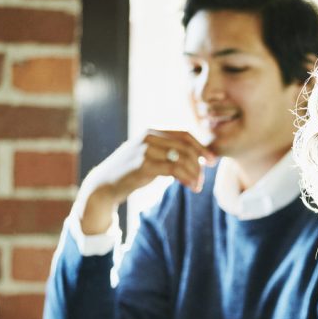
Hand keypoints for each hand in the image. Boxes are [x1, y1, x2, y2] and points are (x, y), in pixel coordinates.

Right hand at [77, 129, 215, 233]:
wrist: (105, 185)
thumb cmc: (130, 172)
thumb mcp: (149, 156)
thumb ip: (167, 151)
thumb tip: (196, 157)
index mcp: (152, 131)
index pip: (184, 135)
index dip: (201, 147)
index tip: (212, 161)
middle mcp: (149, 136)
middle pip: (186, 147)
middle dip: (199, 164)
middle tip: (203, 180)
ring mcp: (146, 149)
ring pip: (183, 158)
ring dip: (195, 173)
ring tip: (197, 187)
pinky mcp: (144, 165)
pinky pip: (175, 169)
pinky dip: (187, 178)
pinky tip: (191, 187)